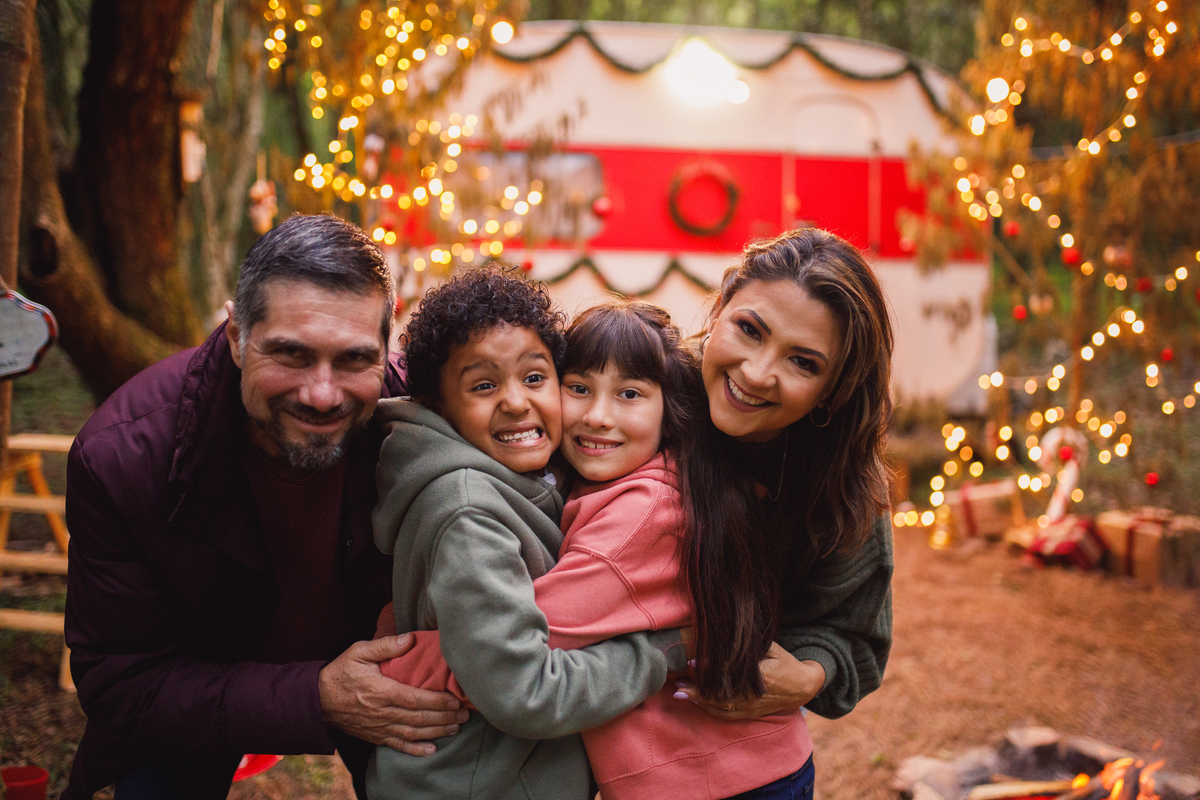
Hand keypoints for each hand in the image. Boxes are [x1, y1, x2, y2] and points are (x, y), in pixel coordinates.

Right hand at [319, 635, 469, 755]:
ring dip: (437, 731)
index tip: (455, 699)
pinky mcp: (375, 736)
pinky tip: (432, 750)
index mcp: (380, 691)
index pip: (414, 699)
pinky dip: (416, 749)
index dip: (437, 701)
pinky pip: (398, 745)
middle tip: (465, 714)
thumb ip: (385, 645)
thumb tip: (410, 638)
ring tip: (456, 727)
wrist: (317, 700)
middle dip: (444, 717)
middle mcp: (381, 713)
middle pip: (418, 718)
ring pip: (413, 732)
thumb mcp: (359, 651)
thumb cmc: (341, 672)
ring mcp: (379, 727)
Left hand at [671, 642, 824, 719]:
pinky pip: (727, 715)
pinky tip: (696, 702)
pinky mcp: (750, 714)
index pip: (729, 673)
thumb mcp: (772, 648)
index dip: (709, 669)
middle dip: (697, 689)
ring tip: (680, 692)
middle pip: (720, 693)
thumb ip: (752, 646)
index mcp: (761, 676)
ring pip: (721, 706)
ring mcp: (751, 707)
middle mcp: (754, 695)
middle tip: (678, 682)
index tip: (692, 662)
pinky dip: (710, 710)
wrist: (802, 687)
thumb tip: (728, 640)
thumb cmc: (785, 662)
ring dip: (699, 700)